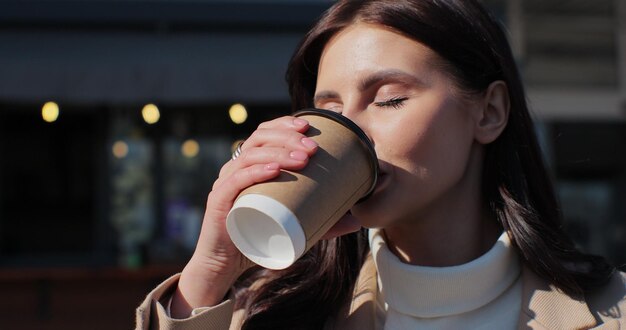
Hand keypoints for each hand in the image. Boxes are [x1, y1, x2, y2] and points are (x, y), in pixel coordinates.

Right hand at [171, 116, 318, 316]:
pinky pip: (236, 181)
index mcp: (249, 165)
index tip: (308, 125)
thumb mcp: (295, 225)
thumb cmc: (259, 236)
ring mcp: (226, 183)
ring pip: (250, 156)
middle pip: (259, 139)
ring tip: (302, 159)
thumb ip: (324, 222)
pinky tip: (273, 171)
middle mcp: (235, 168)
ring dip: (278, 153)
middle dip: (288, 137)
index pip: (264, 133)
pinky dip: (255, 173)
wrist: (227, 263)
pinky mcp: (219, 202)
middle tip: (313, 148)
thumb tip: (357, 220)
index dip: (284, 123)